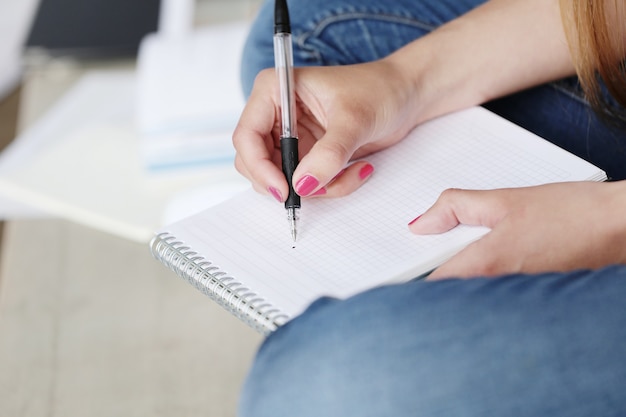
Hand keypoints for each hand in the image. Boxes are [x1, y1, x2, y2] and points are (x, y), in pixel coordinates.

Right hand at [232, 59, 417, 200]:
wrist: (405, 96)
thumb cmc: (380, 90)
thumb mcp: (355, 120)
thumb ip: (328, 154)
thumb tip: (302, 185)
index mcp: (274, 89)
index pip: (247, 135)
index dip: (259, 167)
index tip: (284, 190)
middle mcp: (275, 113)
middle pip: (255, 163)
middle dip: (288, 182)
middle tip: (319, 188)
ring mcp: (290, 136)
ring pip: (281, 179)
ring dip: (317, 187)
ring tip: (353, 171)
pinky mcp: (306, 154)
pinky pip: (305, 184)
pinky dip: (330, 187)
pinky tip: (357, 170)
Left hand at [409, 181, 625, 278]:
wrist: (620, 226)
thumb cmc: (570, 212)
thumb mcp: (504, 199)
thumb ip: (455, 207)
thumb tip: (420, 225)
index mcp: (485, 266)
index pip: (430, 286)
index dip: (410, 277)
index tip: (397, 267)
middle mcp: (497, 291)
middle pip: (447, 292)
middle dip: (431, 274)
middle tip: (427, 252)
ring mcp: (514, 298)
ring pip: (468, 293)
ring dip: (456, 275)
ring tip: (457, 250)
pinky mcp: (529, 297)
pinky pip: (491, 292)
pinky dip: (480, 277)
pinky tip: (489, 256)